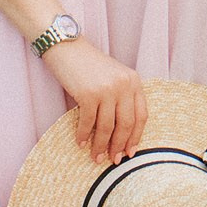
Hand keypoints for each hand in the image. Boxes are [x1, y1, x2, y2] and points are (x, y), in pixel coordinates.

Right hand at [41, 38, 147, 164]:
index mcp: (133, 81)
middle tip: (114, 160)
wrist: (65, 46)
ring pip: (108, 127)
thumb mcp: (112, 76)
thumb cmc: (87, 64)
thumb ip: (121, 97)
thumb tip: (120, 132)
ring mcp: (106, 89)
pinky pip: (88, 122)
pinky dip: (84, 135)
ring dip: (101, 145)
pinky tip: (80, 143)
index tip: (130, 152)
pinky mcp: (88, 94)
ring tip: (95, 157)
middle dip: (120, 145)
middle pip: (126, 124)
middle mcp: (123, 85)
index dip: (136, 137)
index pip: (141, 116)